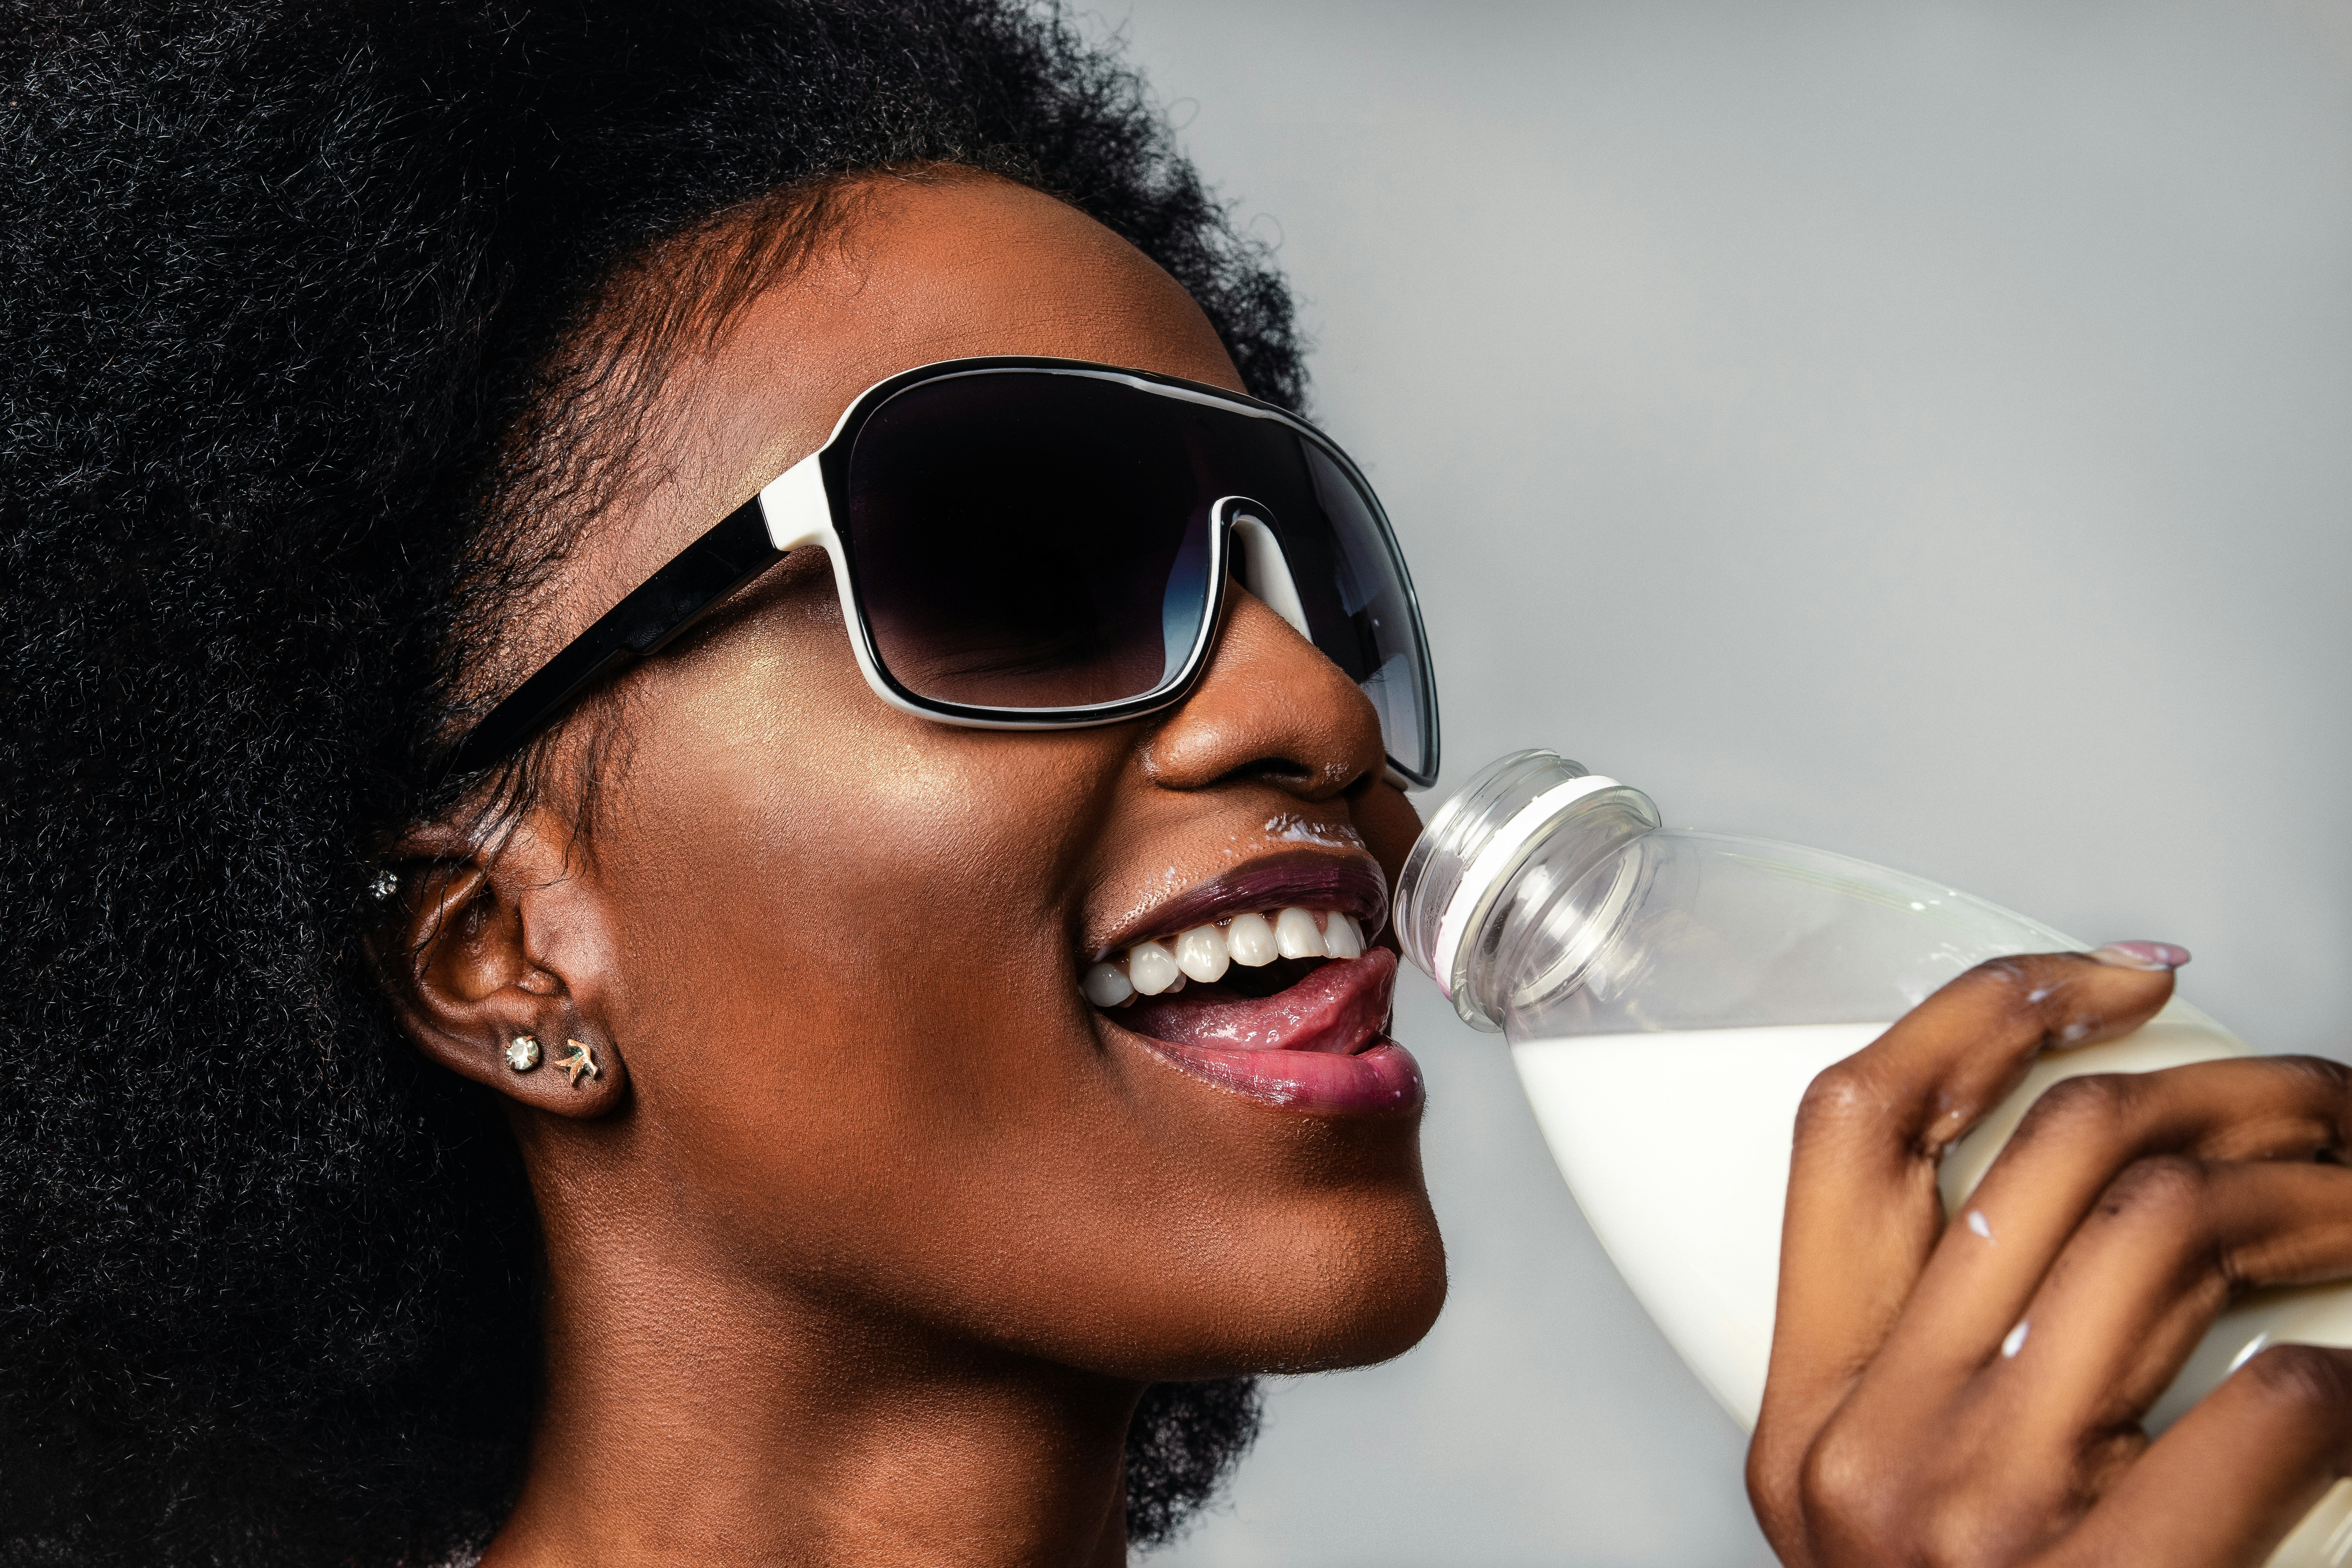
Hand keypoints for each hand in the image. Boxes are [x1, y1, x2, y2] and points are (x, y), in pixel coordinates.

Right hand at [1751, 948, 2351, 1566]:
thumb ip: (1946, 1377)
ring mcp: (1980, 1512)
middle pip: (2050, 1154)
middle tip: (2318, 1096)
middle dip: (2223, 1085)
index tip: (2112, 977)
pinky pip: (2268, 1400)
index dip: (1984, 1013)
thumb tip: (2101, 1223)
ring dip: (2311, 1189)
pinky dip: (2350, 1370)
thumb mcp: (1896, 1506)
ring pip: (2164, 1230)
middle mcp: (1872, 1446)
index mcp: (1806, 1419)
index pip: (1853, 1131)